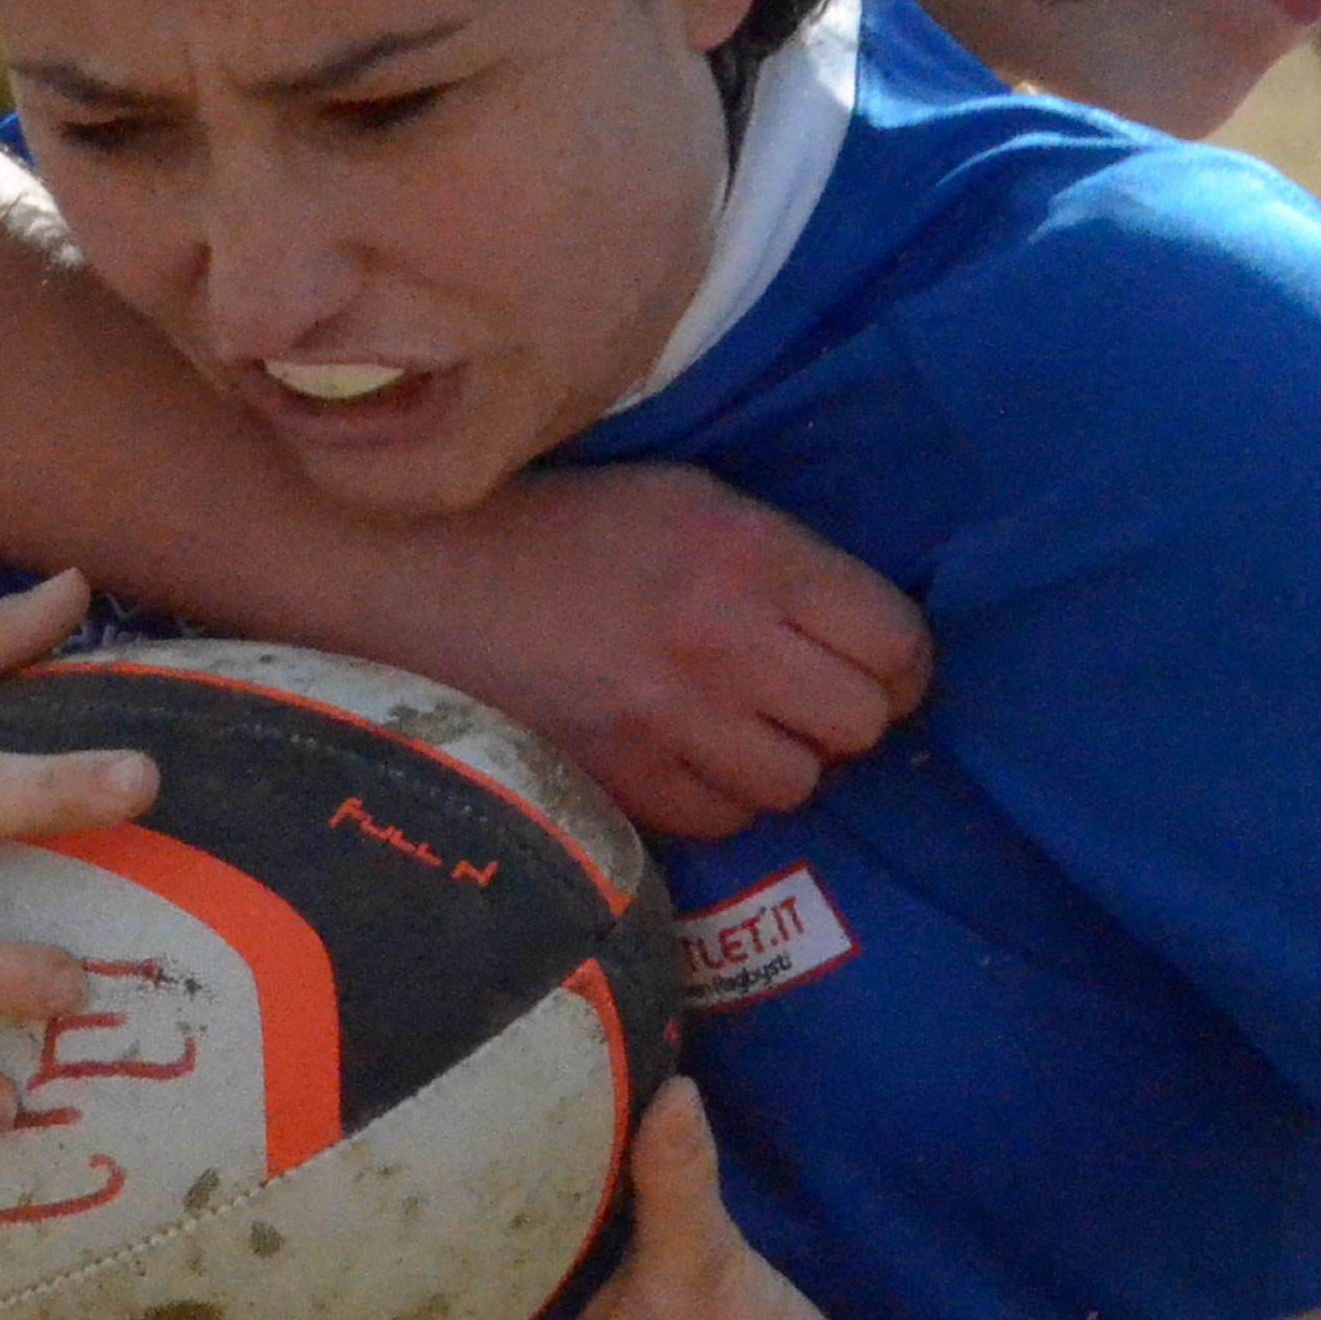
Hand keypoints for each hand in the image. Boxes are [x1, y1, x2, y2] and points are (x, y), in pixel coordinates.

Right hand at [370, 466, 927, 837]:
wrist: (419, 575)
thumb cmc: (561, 528)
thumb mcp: (684, 500)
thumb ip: (778, 561)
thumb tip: (862, 639)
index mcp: (746, 553)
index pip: (893, 641)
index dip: (901, 664)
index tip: (878, 666)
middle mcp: (719, 640)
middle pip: (859, 722)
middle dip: (845, 714)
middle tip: (805, 698)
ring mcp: (666, 720)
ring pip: (794, 783)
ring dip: (778, 760)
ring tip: (735, 727)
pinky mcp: (617, 779)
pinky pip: (719, 819)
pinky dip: (715, 796)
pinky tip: (679, 754)